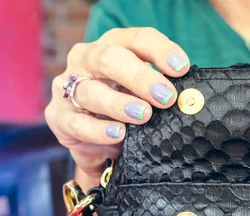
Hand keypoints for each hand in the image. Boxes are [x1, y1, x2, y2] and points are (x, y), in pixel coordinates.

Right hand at [45, 28, 189, 179]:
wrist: (99, 142)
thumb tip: (191, 99)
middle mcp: (87, 60)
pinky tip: (118, 133)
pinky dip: (98, 129)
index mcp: (114, 46)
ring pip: (91, 90)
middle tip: (166, 97)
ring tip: (143, 115)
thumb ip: (162, 92)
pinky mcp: (58, 116)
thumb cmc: (128, 109)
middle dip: (140, 77)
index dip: (160, 50)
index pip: (138, 39)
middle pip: (110, 58)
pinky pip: (77, 122)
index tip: (181, 68)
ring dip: (119, 103)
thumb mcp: (146, 95)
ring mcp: (68, 86)